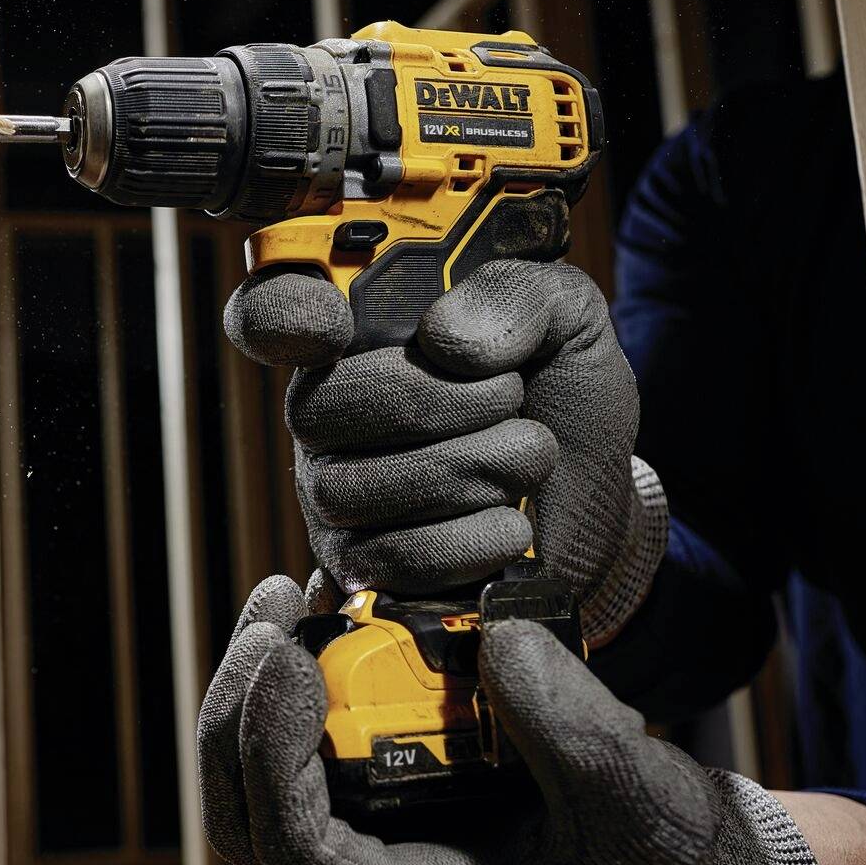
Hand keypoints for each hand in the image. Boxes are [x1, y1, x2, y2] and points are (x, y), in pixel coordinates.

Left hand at [197, 577, 836, 864]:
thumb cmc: (649, 847)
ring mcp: (356, 848)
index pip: (293, 845)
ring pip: (252, 779)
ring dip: (251, 686)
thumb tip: (499, 641)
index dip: (271, 749)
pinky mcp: (364, 800)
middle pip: (244, 814)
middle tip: (270, 611)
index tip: (289, 657)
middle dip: (238, 708)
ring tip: (283, 596)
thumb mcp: (637, 798)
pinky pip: (292, 746)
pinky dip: (289, 680)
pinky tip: (318, 609)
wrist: (661, 853)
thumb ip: (576, 731)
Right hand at [224, 259, 664, 642]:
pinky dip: (469, 540)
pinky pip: (389, 557)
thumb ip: (516, 295)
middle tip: (512, 398)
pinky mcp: (362, 569)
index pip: (269, 311)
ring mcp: (334, 493)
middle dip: (440, 403)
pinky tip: (511, 524)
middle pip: (320, 407)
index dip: (281, 315)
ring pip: (355, 490)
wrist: (596, 502)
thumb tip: (444, 338)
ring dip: (469, 472)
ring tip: (524, 460)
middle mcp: (327, 409)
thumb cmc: (562, 398)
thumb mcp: (565, 317)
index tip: (333, 325)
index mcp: (359, 332)